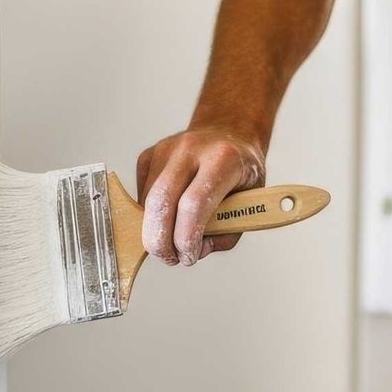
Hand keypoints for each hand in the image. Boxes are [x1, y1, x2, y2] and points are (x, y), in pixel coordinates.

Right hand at [135, 127, 266, 265]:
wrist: (227, 133)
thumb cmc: (240, 172)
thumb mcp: (249, 203)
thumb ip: (226, 233)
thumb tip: (196, 251)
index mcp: (223, 159)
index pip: (194, 204)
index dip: (186, 238)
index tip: (189, 256)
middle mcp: (191, 149)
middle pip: (161, 201)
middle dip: (160, 240)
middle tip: (170, 258)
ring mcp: (166, 149)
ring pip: (148, 201)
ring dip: (156, 230)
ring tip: (174, 240)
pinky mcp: (149, 154)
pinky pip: (142, 194)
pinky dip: (151, 214)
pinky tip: (170, 214)